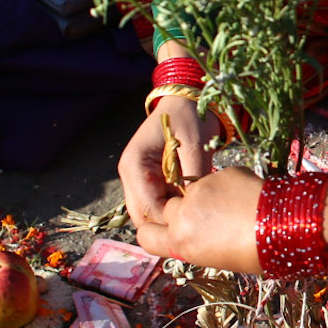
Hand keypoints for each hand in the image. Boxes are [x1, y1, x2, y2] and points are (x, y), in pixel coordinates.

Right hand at [118, 95, 222, 229]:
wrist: (187, 101)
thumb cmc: (190, 118)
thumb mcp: (195, 146)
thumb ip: (193, 178)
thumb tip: (196, 209)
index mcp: (134, 165)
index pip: (147, 208)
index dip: (169, 222)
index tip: (195, 225)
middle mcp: (130, 175)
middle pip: (142, 216)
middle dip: (167, 225)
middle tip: (197, 226)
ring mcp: (138, 179)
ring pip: (148, 214)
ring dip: (169, 219)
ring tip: (195, 219)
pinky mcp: (149, 181)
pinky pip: (157, 204)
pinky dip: (172, 211)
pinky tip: (192, 209)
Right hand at [136, 168, 263, 270]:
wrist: (287, 224)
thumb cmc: (258, 253)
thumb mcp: (220, 258)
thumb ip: (199, 244)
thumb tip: (198, 237)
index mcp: (181, 242)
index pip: (146, 235)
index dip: (155, 233)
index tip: (168, 232)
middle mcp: (184, 215)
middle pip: (169, 208)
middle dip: (184, 212)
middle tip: (211, 220)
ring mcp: (201, 190)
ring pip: (193, 191)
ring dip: (206, 198)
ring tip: (235, 209)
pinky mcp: (221, 174)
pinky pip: (218, 180)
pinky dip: (228, 186)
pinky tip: (248, 197)